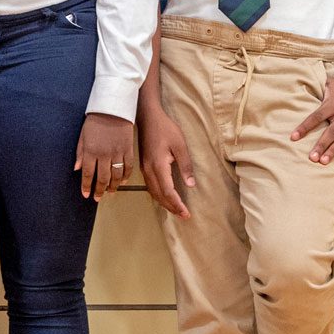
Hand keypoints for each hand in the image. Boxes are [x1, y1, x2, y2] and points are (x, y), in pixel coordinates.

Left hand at [75, 113, 134, 199]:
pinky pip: (128, 167)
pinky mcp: (128, 149)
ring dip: (113, 187)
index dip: (87, 186)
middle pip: (103, 178)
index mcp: (91, 151)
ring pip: (116, 176)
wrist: (113, 107)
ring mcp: (118, 153)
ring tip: (110, 193)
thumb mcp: (83, 135)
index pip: (88, 174)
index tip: (86, 195)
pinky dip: (125, 176)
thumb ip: (80, 153)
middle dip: (99, 190)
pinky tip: (122, 182)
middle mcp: (104, 154)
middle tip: (97, 198)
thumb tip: (77, 169)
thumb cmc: (95, 120)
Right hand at [137, 103, 195, 217]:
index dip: (177, 204)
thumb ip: (185, 165)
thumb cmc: (165, 128)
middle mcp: (149, 170)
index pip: (168, 191)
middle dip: (172, 207)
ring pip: (153, 193)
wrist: (147, 117)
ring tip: (176, 210)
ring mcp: (144, 169)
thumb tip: (190, 185)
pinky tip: (165, 197)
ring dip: (165, 203)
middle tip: (184, 216)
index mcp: (158, 165)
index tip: (186, 213)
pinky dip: (159, 196)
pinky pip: (150, 187)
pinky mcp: (143, 166)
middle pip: (159, 195)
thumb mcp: (180, 144)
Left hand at [291, 76, 333, 169]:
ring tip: (323, 162)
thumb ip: (317, 87)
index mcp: (333, 105)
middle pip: (331, 132)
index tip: (293, 137)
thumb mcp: (330, 83)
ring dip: (333, 152)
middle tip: (312, 158)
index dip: (305, 127)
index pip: (316, 117)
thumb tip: (300, 85)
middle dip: (321, 145)